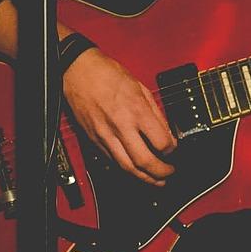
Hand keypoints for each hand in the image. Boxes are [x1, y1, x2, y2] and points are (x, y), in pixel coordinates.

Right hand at [61, 48, 176, 185]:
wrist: (77, 71)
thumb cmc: (107, 74)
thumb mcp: (140, 87)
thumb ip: (155, 113)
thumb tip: (167, 133)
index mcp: (136, 110)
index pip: (161, 143)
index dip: (172, 150)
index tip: (173, 150)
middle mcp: (121, 126)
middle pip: (145, 162)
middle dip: (161, 173)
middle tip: (169, 173)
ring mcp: (106, 135)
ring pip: (127, 168)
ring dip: (145, 178)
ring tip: (156, 180)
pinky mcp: (94, 140)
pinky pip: (113, 161)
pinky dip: (127, 169)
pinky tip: (136, 169)